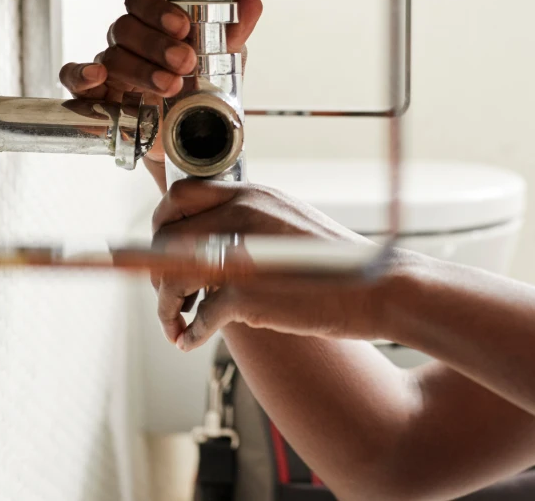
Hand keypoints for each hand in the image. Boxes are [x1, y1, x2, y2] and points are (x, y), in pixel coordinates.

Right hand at [58, 0, 262, 164]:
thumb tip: (251, 3)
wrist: (192, 142)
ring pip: (111, 55)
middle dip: (156, 44)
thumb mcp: (223, 63)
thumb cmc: (201, 92)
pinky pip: (74, 78)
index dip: (158, 10)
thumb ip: (232, 33)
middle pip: (126, 27)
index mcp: (156, 25)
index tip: (182, 27)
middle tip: (184, 62)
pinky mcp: (96, 96)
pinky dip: (81, 74)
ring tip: (171, 86)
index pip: (143, 1)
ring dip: (141, 69)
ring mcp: (110, 67)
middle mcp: (129, 42)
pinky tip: (98, 77)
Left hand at [151, 180, 398, 350]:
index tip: (162, 251)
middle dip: (156, 270)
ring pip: (171, 275)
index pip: (179, 196)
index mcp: (252, 194)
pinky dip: (189, 332)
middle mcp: (241, 214)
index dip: (162, 225)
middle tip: (171, 296)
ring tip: (176, 324)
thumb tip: (212, 239)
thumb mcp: (290, 223)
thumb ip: (251, 223)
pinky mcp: (246, 293)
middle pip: (165, 236)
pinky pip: (199, 315)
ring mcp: (242, 252)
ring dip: (166, 306)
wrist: (379, 288)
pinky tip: (190, 341)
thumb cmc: (338, 265)